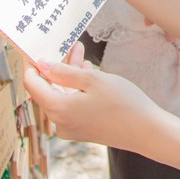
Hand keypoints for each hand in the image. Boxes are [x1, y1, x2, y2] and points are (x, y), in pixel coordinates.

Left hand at [25, 56, 165, 150]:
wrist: (147, 132)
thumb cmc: (123, 104)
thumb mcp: (93, 80)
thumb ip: (64, 71)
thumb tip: (42, 65)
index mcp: (58, 109)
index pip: (32, 84)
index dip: (32, 65)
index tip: (36, 48)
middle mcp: (60, 122)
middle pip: (48, 89)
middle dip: (57, 66)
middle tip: (69, 47)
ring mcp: (70, 128)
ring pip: (61, 95)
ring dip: (69, 76)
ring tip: (82, 56)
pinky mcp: (81, 129)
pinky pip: (70, 105)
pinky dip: (76, 89)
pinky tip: (87, 74)